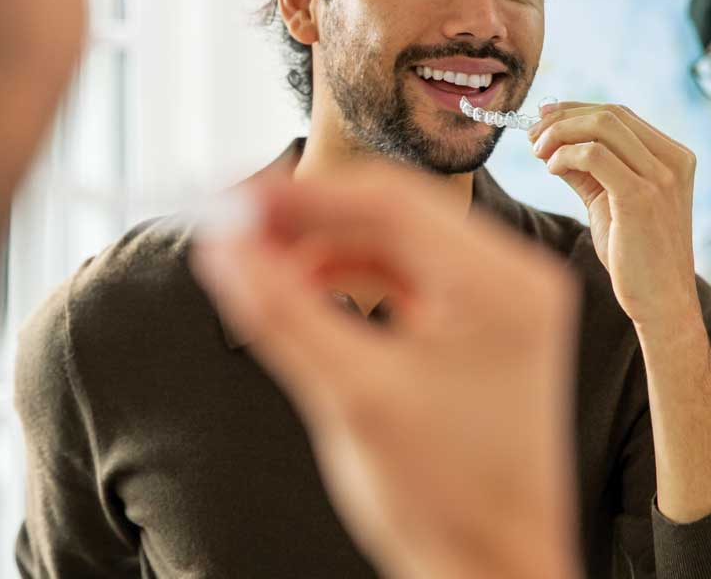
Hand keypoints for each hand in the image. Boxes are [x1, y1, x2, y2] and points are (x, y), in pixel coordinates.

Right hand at [190, 162, 580, 578]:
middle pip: (392, 210)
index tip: (237, 199)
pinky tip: (306, 285)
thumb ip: (281, 312)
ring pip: (394, 236)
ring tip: (263, 259)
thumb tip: (222, 245)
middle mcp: (513, 279)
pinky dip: (350, 269)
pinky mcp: (480, 321)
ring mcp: (500, 299)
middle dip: (309, 214)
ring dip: (325, 240)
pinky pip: (405, 269)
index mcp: (503, 288)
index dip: (303, 194)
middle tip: (239, 221)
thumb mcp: (350, 398)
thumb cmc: (443, 503)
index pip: (389, 203)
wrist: (494, 576)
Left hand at [528, 102, 699, 328]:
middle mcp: (672, 162)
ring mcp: (660, 178)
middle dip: (561, 119)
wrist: (660, 299)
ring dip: (559, 134)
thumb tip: (552, 140)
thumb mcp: (609, 198)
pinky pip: (594, 155)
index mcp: (671, 157)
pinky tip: (552, 169)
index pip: (618, 113)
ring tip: (538, 152)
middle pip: (608, 114)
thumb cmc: (634, 250)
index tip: (542, 116)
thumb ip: (587, 169)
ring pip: (601, 127)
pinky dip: (564, 155)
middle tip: (532, 136)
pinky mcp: (640, 197)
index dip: (574, 109)